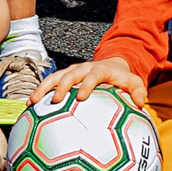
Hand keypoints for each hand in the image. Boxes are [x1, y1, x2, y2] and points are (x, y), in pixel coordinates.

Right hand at [32, 55, 147, 104]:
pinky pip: (49, 83)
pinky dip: (40, 92)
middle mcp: (82, 69)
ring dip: (43, 89)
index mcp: (98, 70)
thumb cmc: (121, 78)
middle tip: (56, 101)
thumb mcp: (133, 81)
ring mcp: (71, 72)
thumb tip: (141, 103)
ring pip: (54, 77)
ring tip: (33, 102)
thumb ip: (138, 90)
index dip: (86, 85)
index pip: (92, 76)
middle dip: (62, 86)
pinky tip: (30, 106)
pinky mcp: (64, 77)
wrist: (110, 65)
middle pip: (69, 75)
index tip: (81, 97)